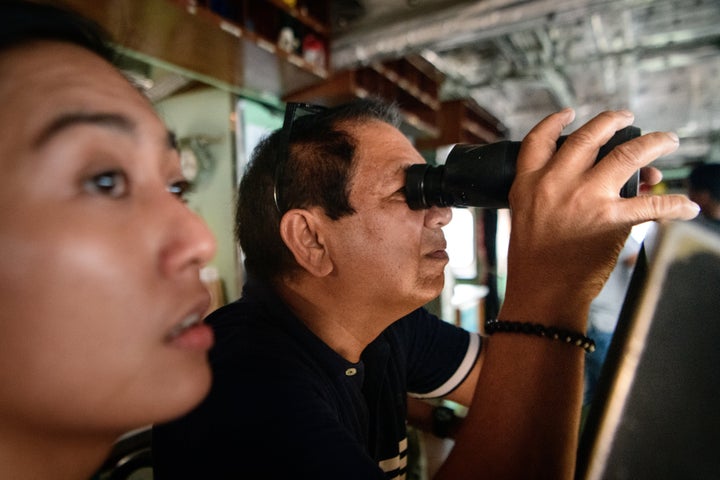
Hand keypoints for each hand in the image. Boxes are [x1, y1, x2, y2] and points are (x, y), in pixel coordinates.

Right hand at [502, 109, 698, 328]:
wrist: (541, 292)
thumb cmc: (533, 262)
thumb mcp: (526, 218)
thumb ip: (548, 195)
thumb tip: (598, 182)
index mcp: (529, 184)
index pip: (539, 140)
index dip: (554, 122)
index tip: (568, 114)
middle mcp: (555, 183)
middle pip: (588, 138)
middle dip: (612, 121)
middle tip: (627, 117)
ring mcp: (585, 198)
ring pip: (626, 155)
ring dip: (653, 143)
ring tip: (667, 140)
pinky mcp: (610, 219)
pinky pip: (651, 204)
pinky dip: (674, 204)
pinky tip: (687, 205)